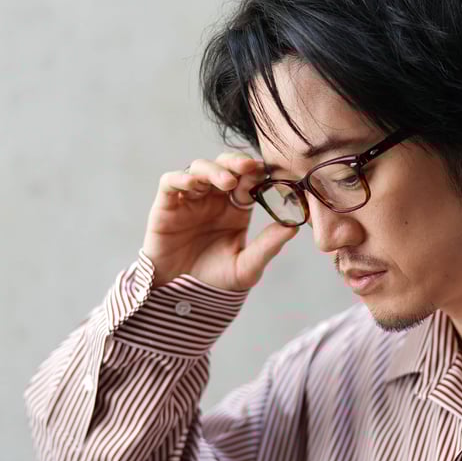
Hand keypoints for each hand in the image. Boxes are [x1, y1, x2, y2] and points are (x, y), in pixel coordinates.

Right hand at [142, 152, 297, 290]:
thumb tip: (294, 226)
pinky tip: (193, 184)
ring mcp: (190, 199)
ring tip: (228, 182)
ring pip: (200, 168)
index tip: (269, 173)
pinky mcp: (166, 205)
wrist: (183, 297)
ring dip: (214, 170)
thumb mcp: (247, 266)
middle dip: (237, 163)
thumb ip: (268, 246)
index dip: (257, 173)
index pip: (248, 180)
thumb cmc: (216, 281)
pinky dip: (180, 177)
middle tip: (250, 167)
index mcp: (237, 208)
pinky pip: (170, 182)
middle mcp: (214, 198)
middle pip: (225, 166)